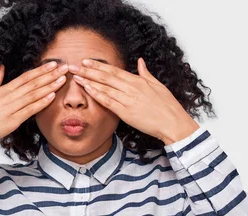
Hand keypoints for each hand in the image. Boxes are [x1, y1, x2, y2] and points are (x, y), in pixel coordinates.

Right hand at [0, 61, 68, 151]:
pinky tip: (51, 96)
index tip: (53, 64)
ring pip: (33, 95)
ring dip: (49, 86)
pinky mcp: (11, 121)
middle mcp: (7, 97)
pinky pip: (29, 110)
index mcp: (2, 90)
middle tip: (64, 67)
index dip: (40, 70)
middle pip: (32, 83)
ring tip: (62, 79)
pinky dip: (40, 102)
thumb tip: (1, 68)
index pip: (25, 77)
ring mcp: (10, 109)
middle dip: (50, 75)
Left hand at [69, 57, 199, 143]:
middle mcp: (131, 87)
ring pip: (105, 87)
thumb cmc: (168, 106)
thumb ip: (146, 74)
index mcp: (138, 81)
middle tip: (74, 66)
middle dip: (88, 70)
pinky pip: (108, 101)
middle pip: (106, 76)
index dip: (99, 66)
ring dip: (89, 80)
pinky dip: (97, 94)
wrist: (173, 122)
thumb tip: (140, 62)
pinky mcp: (126, 112)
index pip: (114, 70)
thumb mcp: (158, 85)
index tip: (86, 61)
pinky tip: (87, 89)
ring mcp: (128, 99)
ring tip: (76, 76)